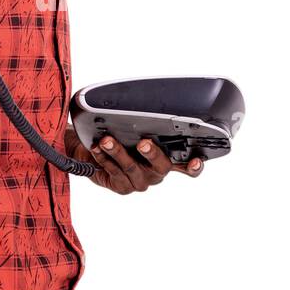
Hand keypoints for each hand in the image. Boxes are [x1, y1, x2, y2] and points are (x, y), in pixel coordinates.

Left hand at [63, 125, 202, 193]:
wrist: (92, 149)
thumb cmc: (120, 134)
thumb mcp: (135, 124)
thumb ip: (146, 119)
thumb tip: (145, 102)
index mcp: (167, 157)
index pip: (187, 164)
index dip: (195, 165)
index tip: (196, 161)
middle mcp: (156, 171)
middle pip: (162, 166)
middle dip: (152, 153)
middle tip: (143, 143)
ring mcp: (140, 181)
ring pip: (132, 167)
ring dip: (118, 152)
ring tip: (107, 140)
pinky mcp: (123, 187)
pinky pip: (114, 172)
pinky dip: (104, 158)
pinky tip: (97, 149)